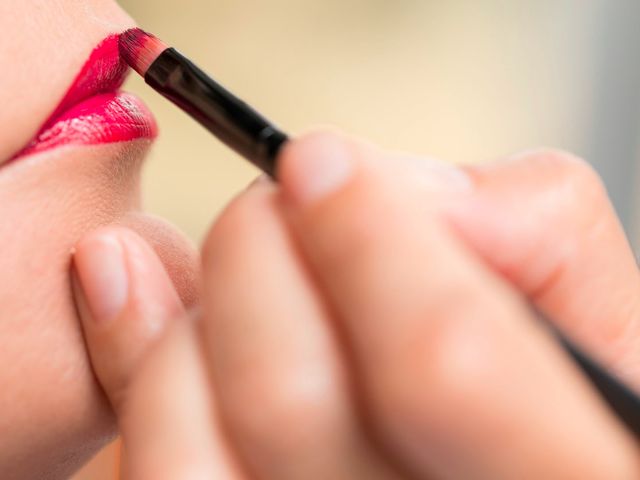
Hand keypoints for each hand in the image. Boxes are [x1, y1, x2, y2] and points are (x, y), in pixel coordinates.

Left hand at [73, 132, 639, 478]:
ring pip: (190, 432)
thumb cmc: (545, 383)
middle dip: (259, 250)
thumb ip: (535, 231)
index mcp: (557, 468)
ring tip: (242, 259)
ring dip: (196, 308)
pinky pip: (154, 457)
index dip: (367, 239)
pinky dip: (132, 356)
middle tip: (276, 198)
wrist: (471, 442)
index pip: (439, 358)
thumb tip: (390, 188)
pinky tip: (133, 294)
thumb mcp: (591, 314)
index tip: (319, 160)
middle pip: (284, 395)